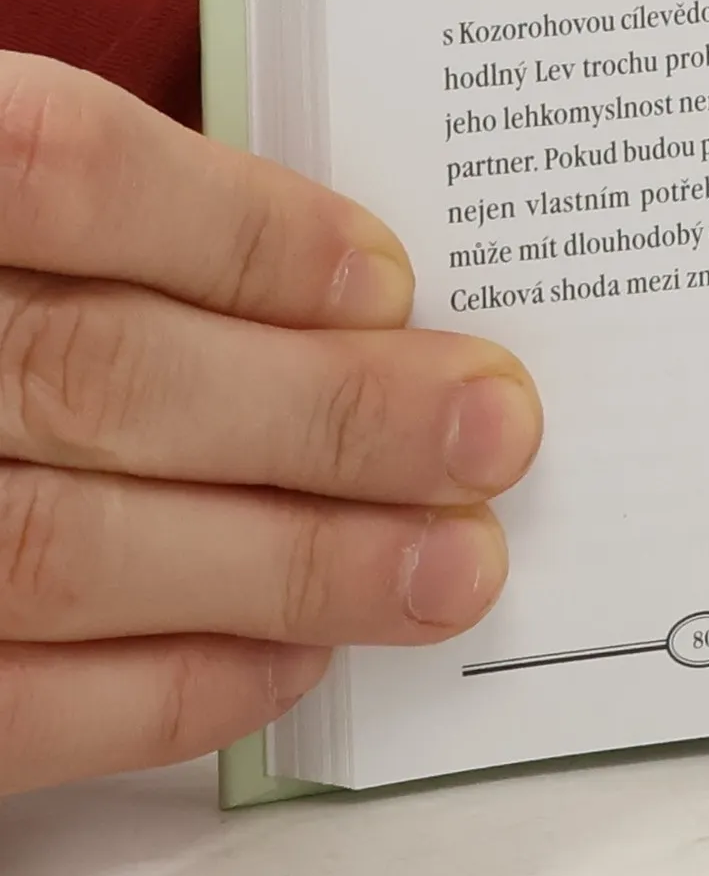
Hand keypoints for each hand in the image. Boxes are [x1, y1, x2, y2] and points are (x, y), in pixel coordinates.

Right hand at [0, 54, 542, 794]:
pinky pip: (14, 703)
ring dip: (298, 563)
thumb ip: (129, 231)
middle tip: (493, 432)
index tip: (390, 281)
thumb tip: (358, 305)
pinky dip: (171, 689)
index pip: (61, 172)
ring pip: (71, 549)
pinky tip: (298, 656)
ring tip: (452, 565)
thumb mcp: (22, 220)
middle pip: (100, 377)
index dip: (243, 230)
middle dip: (332, 413)